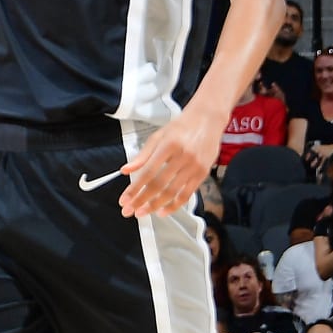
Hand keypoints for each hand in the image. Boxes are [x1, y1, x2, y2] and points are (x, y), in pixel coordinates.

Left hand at [119, 103, 220, 217]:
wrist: (208, 120)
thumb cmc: (180, 127)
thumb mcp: (158, 136)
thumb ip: (142, 155)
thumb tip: (125, 171)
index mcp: (168, 146)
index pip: (147, 172)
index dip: (134, 188)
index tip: (124, 200)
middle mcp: (183, 157)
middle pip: (159, 184)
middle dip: (142, 200)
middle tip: (129, 211)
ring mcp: (194, 166)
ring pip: (173, 192)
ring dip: (155, 205)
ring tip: (142, 213)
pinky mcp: (203, 173)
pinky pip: (187, 194)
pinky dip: (174, 205)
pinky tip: (162, 211)